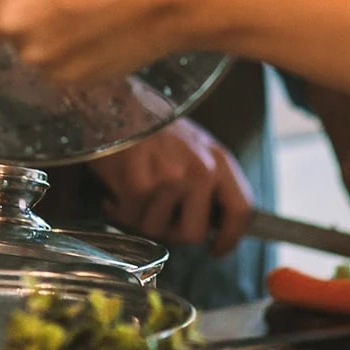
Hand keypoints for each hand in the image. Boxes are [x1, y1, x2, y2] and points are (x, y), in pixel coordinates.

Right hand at [87, 118, 254, 255]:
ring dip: (140, 219)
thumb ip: (208, 180)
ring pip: (158, 230)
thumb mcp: (192, 145)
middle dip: (172, 233)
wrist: (108, 101)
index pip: (240, 209)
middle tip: (157, 218)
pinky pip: (131, 219)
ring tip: (132, 196)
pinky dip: (119, 211)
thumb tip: (213, 223)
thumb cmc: (149, 126)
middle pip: (195, 232)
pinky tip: (114, 194)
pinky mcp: (140, 184)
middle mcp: (200, 169)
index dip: (230, 237)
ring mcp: (170, 178)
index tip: (217, 249)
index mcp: (218, 158)